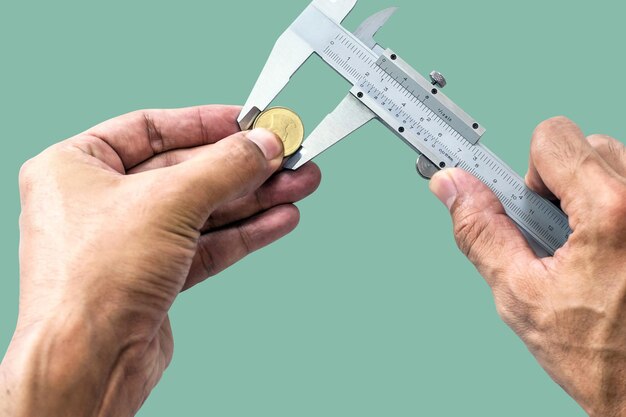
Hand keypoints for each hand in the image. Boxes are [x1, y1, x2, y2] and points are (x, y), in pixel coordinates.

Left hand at [0, 105, 320, 416]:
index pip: (151, 128)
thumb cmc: (91, 281)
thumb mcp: (168, 202)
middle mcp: (100, 202)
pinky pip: (206, 243)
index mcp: (76, 167)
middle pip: (187, 172)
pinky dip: (245, 232)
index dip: (205, 122)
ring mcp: (129, 242)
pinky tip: (279, 219)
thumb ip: (224, 168)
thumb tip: (263, 145)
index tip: (248, 121)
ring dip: (254, 200)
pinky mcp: (154, 277)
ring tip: (298, 184)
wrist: (88, 363)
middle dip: (243, 168)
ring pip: (203, 210)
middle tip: (287, 157)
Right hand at [429, 117, 625, 416]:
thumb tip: (452, 187)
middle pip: (587, 146)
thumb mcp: (521, 295)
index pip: (554, 137)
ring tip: (583, 248)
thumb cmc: (601, 357)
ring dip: (589, 195)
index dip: (528, 172)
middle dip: (559, 185)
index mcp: (612, 211)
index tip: (519, 196)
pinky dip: (612, 207)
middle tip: (556, 237)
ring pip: (614, 165)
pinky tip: (607, 251)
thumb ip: (481, 231)